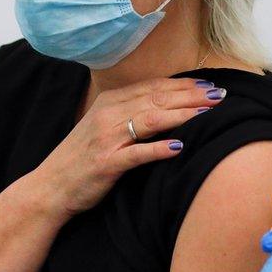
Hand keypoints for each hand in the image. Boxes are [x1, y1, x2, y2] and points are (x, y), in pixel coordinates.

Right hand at [33, 78, 224, 216]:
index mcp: (109, 102)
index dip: (183, 84)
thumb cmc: (83, 158)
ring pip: (150, 120)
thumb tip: (168, 105)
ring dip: (182, 115)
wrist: (51, 187)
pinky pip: (136, 154)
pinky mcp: (105, 164)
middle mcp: (108, 115)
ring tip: (208, 113)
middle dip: (191, 95)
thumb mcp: (104, 127)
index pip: (153, 87)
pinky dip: (157, 149)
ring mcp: (106, 139)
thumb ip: (131, 113)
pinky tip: (179, 147)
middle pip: (157, 99)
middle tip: (220, 95)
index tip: (210, 84)